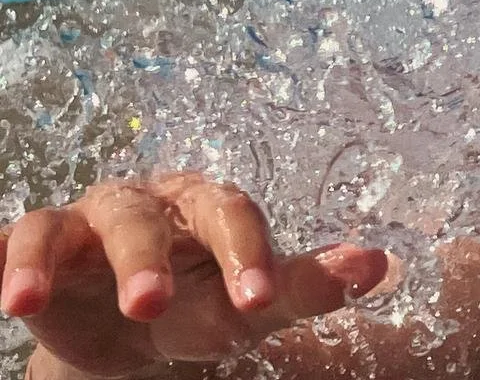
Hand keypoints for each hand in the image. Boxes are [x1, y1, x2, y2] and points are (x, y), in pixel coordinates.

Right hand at [1, 173, 387, 378]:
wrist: (131, 336)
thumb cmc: (206, 304)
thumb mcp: (251, 306)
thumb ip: (310, 286)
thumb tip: (382, 263)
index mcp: (210, 207)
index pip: (233, 215)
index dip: (247, 252)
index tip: (259, 299)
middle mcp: (149, 203)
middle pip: (147, 216)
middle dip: (145, 257)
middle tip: (149, 304)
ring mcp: (86, 222)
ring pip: (68, 223)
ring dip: (52, 258)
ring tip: (26, 302)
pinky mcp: (38, 246)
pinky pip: (16, 239)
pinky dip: (7, 261)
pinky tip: (4, 293)